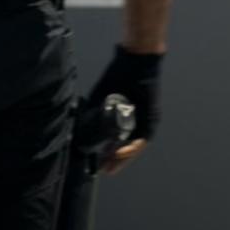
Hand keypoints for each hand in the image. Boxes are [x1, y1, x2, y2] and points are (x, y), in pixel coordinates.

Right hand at [87, 46, 161, 174]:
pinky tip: (119, 151)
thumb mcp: (102, 97)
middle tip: (104, 170)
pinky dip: (131, 147)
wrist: (136, 60)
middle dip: (116, 160)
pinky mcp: (151, 118)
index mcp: (126, 117)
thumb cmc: (119, 75)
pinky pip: (142, 138)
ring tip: (110, 165)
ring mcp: (146, 120)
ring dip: (124, 157)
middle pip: (128, 147)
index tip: (100, 163)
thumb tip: (77, 124)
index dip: (110, 153)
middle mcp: (138, 121)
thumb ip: (94, 111)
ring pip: (136, 146)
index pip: (119, 140)